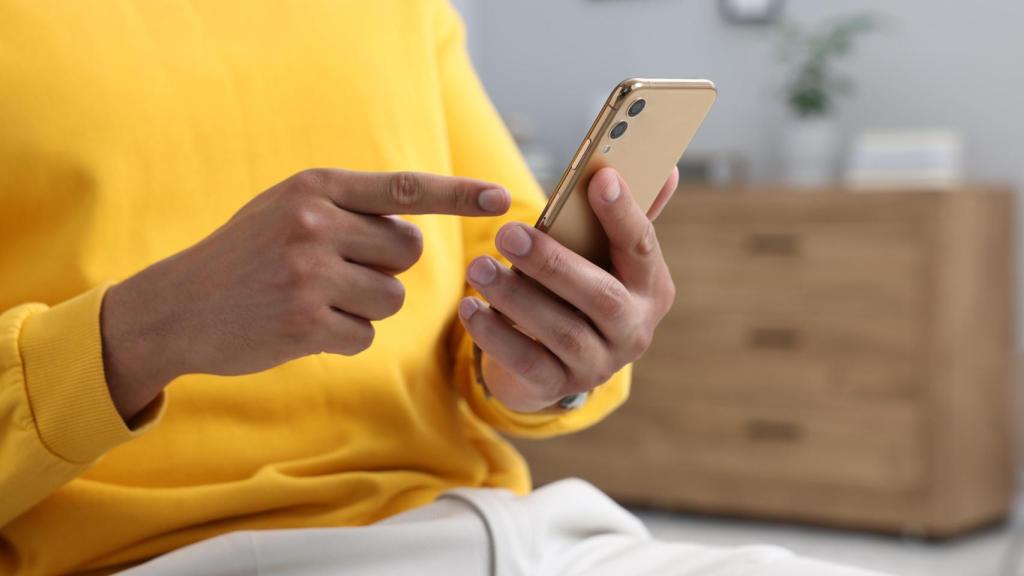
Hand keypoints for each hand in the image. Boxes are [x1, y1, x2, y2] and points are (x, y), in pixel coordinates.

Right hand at [102, 169, 509, 420]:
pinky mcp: (305, 322)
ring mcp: (309, 272)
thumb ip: (348, 207)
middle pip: (408, 251)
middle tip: (338, 272)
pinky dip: (343, 337)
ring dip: (365, 306)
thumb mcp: (287, 209)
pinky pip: (365, 334)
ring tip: (316, 299)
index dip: (460, 194)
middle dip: (386, 267)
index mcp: (316, 188)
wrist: (177, 307)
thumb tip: (418, 226)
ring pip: (391, 297)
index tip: (504, 197)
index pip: (406, 188)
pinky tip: (302, 327)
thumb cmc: (245, 255)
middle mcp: (315, 223)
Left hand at [458, 167, 677, 412]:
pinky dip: (495, 335)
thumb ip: (625, 217)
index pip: (642, 246)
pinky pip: (527, 362)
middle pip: (601, 296)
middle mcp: (634, 330)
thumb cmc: (577, 288)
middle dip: (552, 263)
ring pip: (561, 332)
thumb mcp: (601, 256)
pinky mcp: (559, 387)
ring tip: (478, 268)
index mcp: (650, 287)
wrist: (553, 361)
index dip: (623, 213)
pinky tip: (469, 308)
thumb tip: (668, 167)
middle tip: (507, 233)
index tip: (600, 177)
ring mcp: (599, 364)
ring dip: (516, 298)